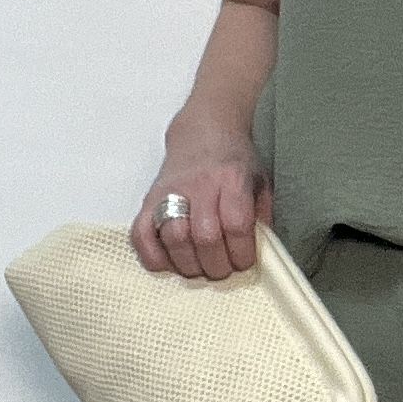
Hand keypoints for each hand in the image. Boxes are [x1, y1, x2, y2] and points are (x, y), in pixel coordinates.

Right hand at [131, 131, 271, 278]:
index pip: (236, 224)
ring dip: (188, 265)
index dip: (241, 253)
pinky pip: (141, 233)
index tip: (244, 262)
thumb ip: (261, 216)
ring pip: (174, 238)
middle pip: (205, 236)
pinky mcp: (149, 199)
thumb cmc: (232, 161)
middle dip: (216, 265)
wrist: (202, 132)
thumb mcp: (259, 181)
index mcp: (232, 179)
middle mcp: (200, 185)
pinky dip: (152, 256)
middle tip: (222, 269)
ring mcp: (170, 192)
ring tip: (199, 268)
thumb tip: (260, 253)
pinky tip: (168, 263)